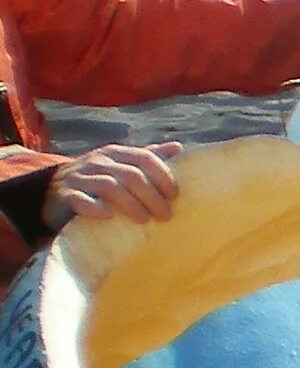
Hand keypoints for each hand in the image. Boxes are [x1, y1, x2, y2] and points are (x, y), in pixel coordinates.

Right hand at [43, 142, 182, 228]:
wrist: (54, 191)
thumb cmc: (98, 180)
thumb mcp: (122, 166)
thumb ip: (148, 158)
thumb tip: (178, 147)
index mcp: (116, 153)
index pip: (144, 158)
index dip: (163, 175)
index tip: (175, 196)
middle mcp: (98, 161)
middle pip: (131, 175)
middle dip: (152, 196)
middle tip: (165, 215)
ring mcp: (79, 176)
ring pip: (109, 186)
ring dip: (131, 204)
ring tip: (144, 220)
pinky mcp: (63, 194)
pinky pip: (79, 199)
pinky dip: (95, 207)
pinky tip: (108, 216)